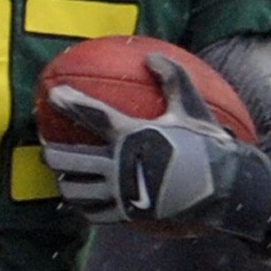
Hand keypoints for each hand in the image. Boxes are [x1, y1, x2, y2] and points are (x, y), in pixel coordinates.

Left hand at [45, 52, 265, 234]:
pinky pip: (92, 213)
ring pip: (74, 189)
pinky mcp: (127, 214)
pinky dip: (81, 205)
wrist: (224, 189)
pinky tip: (80, 200)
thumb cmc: (208, 145)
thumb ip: (172, 77)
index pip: (91, 114)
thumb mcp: (192, 106)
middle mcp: (120, 164)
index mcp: (132, 134)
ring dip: (63, 180)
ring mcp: (121, 192)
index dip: (69, 102)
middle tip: (46, 145)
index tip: (53, 95)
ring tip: (62, 174)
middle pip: (68, 158)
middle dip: (50, 151)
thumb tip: (150, 56)